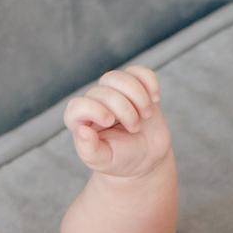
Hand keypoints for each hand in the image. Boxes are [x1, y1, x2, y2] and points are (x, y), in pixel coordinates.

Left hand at [63, 65, 170, 180]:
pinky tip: (155, 98)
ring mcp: (115, 92)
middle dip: (124, 109)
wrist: (146, 157)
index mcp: (81, 121)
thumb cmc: (121, 159)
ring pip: (119, 77)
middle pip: (104, 91)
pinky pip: (139, 72)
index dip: (93, 108)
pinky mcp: (135, 87)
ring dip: (138, 95)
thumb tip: (83, 130)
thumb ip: (90, 151)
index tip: (110, 121)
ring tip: (146, 115)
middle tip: (135, 128)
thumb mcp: (104, 160)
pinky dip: (149, 82)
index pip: (77, 106)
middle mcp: (95, 102)